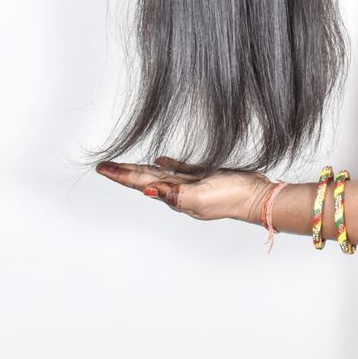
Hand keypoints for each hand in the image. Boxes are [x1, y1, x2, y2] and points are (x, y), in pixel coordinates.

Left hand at [96, 156, 275, 225]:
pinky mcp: (204, 176)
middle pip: (144, 180)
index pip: (141, 184)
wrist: (254, 197)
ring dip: (141, 170)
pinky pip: (180, 170)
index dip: (121, 175)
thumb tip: (148, 191)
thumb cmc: (230, 198)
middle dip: (124, 173)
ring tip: (125, 165)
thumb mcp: (199, 197)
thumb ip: (175, 194)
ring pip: (159, 174)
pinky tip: (161, 160)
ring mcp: (190, 185)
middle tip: (105, 166)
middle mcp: (178, 192)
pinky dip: (168, 165)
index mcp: (174, 196)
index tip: (103, 168)